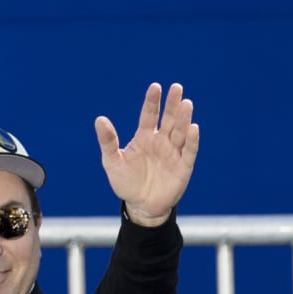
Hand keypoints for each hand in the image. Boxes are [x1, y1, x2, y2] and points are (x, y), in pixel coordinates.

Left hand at [94, 83, 198, 225]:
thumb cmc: (126, 183)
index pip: (149, 115)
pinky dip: (192, 140)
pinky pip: (189, 151)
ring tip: (186, 103)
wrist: (140, 206)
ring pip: (180, 132)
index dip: (152, 102)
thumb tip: (99, 119)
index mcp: (144, 137)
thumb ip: (108, 141)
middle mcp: (161, 141)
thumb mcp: (112, 162)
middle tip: (176, 87)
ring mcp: (173, 153)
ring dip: (183, 118)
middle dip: (172, 104)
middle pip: (168, 119)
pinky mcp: (184, 166)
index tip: (155, 87)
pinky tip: (193, 128)